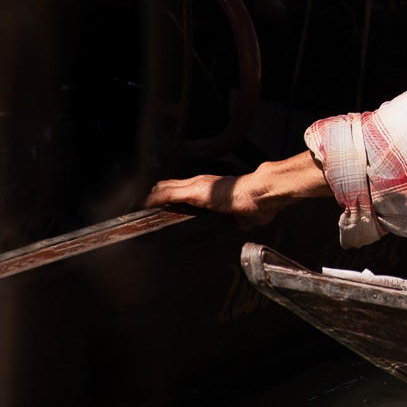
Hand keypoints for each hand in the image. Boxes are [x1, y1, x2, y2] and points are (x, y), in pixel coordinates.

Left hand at [144, 151, 330, 225]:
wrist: (263, 193)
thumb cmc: (259, 201)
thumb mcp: (247, 216)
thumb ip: (241, 219)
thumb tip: (242, 223)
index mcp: (214, 189)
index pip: (187, 189)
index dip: (175, 195)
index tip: (166, 204)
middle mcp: (203, 184)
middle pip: (172, 185)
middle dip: (159, 194)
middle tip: (148, 205)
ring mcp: (196, 186)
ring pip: (167, 187)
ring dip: (154, 197)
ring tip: (142, 206)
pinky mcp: (193, 191)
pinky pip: (168, 194)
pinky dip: (155, 200)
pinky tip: (146, 205)